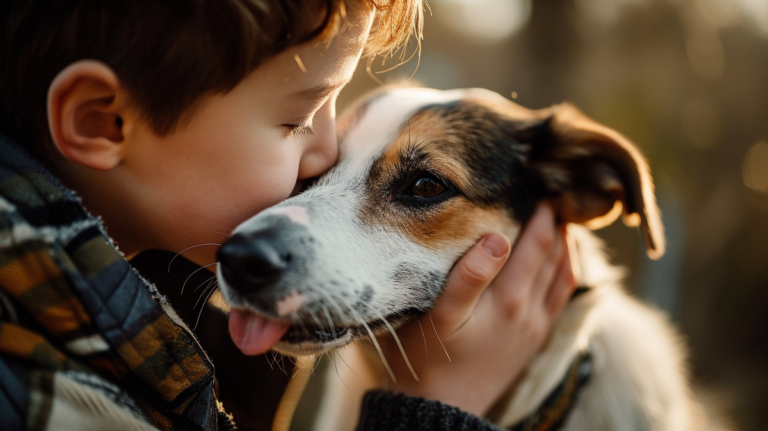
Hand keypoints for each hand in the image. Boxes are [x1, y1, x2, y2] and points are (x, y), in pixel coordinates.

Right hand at [380, 203, 575, 416]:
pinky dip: (566, 269)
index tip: (540, 182)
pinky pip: (561, 295)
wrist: (441, 408)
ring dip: (566, 244)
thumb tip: (496, 238)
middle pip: (556, 254)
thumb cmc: (428, 357)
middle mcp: (530, 310)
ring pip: (564, 274)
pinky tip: (560, 259)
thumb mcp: (440, 315)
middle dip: (557, 221)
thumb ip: (469, 276)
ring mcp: (535, 325)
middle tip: (552, 191)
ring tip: (558, 219)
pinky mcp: (534, 338)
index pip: (537, 243)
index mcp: (508, 300)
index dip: (543, 212)